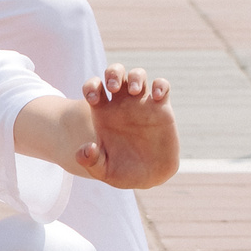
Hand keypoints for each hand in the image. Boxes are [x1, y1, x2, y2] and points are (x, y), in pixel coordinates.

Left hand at [73, 65, 178, 190]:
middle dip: (113, 73)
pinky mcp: (161, 108)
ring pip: (138, 75)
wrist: (149, 177)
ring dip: (135, 76)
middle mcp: (122, 104)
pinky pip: (162, 86)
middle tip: (113, 87)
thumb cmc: (123, 172)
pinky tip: (156, 97)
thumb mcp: (103, 170)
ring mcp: (142, 104)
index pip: (94, 87)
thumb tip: (88, 148)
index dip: (91, 86)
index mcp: (104, 113)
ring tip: (134, 91)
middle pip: (115, 73)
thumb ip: (90, 161)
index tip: (93, 99)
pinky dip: (160, 85)